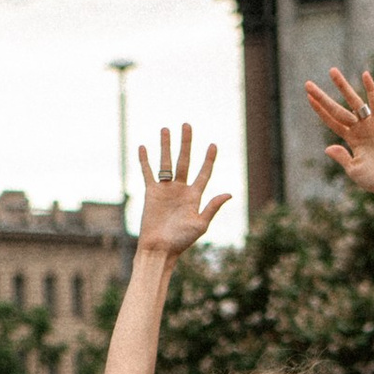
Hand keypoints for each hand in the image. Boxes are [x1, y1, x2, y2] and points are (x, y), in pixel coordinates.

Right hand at [133, 123, 230, 261]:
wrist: (159, 249)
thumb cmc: (181, 241)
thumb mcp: (200, 224)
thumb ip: (212, 207)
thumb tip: (229, 193)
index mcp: (195, 196)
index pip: (204, 173)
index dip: (209, 159)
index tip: (213, 144)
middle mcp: (181, 190)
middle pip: (184, 161)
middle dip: (186, 143)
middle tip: (187, 125)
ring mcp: (165, 190)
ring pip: (166, 162)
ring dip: (166, 146)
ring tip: (166, 129)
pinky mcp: (151, 193)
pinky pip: (148, 173)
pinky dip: (145, 161)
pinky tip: (143, 147)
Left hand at [304, 66, 373, 204]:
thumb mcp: (353, 169)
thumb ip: (342, 156)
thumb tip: (327, 147)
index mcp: (351, 140)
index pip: (332, 121)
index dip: (320, 110)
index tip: (308, 98)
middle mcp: (359, 129)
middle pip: (336, 109)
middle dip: (322, 97)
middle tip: (307, 84)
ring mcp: (370, 125)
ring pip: (353, 102)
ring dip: (342, 87)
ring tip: (331, 71)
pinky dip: (371, 89)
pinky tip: (365, 75)